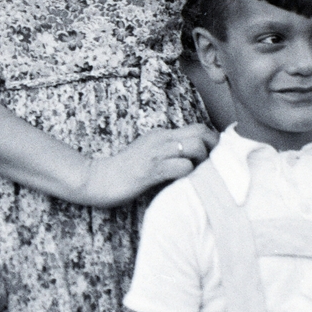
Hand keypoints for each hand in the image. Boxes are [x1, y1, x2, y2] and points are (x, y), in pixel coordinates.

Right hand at [76, 125, 215, 207]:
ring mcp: (156, 153)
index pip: (198, 128)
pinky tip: (184, 182)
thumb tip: (194, 162)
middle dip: (214, 149)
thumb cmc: (123, 172)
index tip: (215, 157)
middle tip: (211, 166)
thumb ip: (168, 154)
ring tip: (197, 175)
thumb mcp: (149, 156)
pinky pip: (182, 167)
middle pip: (201, 132)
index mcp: (161, 134)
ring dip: (203, 162)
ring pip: (196, 147)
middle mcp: (161, 139)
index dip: (213, 141)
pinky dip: (189, 174)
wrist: (96, 179)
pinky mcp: (151, 170)